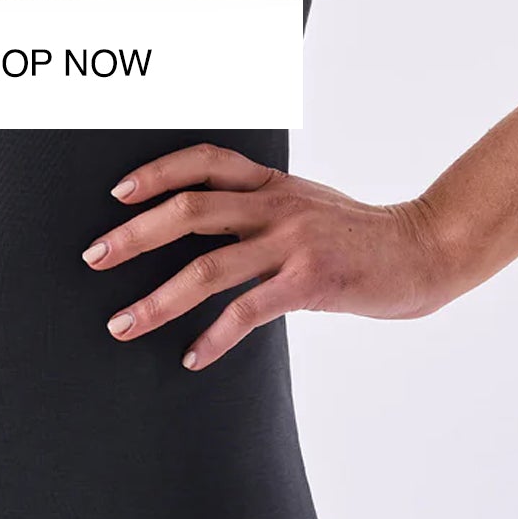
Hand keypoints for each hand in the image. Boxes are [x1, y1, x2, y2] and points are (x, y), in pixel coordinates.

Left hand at [80, 141, 452, 369]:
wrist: (423, 250)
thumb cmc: (360, 235)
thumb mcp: (307, 203)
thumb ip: (262, 207)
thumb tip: (207, 224)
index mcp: (272, 184)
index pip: (204, 161)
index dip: (157, 172)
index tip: (118, 192)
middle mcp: (276, 206)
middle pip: (189, 211)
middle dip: (134, 236)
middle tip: (94, 257)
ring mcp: (292, 243)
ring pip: (207, 268)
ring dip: (158, 299)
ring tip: (122, 324)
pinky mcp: (309, 282)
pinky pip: (248, 310)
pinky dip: (214, 336)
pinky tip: (193, 357)